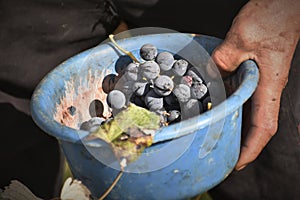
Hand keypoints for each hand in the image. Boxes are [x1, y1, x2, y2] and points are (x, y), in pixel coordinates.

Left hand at [212, 0, 299, 169]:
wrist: (284, 4)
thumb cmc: (272, 17)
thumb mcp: (239, 41)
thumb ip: (221, 63)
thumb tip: (205, 79)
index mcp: (269, 84)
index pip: (263, 127)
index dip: (251, 148)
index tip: (238, 163)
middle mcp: (268, 86)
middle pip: (257, 125)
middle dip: (243, 144)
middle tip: (223, 155)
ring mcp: (263, 80)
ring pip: (250, 111)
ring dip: (237, 127)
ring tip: (219, 138)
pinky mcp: (256, 71)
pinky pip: (244, 95)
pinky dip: (232, 105)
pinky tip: (218, 105)